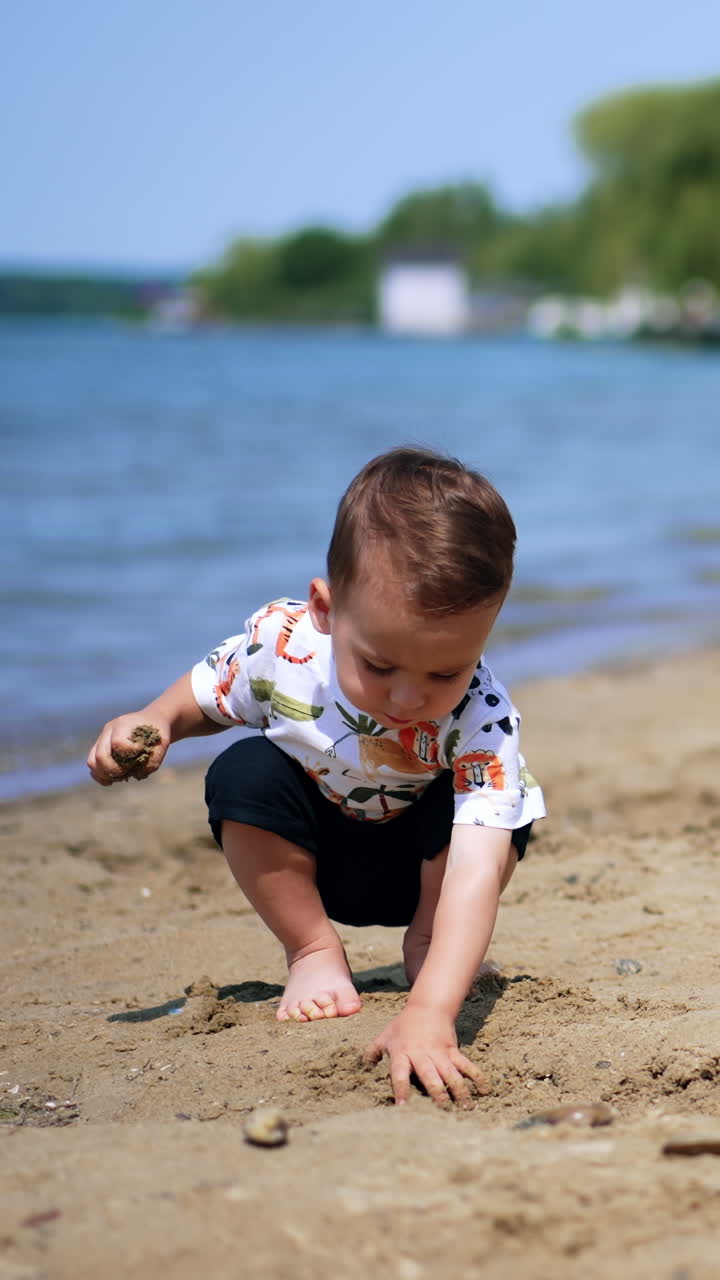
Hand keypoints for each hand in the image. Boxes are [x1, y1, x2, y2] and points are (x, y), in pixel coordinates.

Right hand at [87, 713, 169, 785]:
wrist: (152, 720)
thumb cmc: (158, 731)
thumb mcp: (163, 742)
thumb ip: (154, 760)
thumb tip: (137, 775)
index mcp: (123, 724)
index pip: (118, 742)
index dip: (129, 752)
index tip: (141, 751)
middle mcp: (108, 731)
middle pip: (100, 755)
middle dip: (113, 770)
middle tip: (126, 773)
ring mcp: (102, 739)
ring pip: (92, 761)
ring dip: (104, 774)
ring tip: (118, 777)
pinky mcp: (99, 748)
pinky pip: (93, 766)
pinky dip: (100, 776)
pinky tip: (113, 779)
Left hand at [363, 1005, 488, 1106]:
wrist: (428, 1006)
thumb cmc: (403, 1024)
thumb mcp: (384, 1035)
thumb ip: (373, 1052)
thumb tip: (362, 1066)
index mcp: (402, 1053)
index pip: (400, 1073)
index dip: (401, 1089)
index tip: (403, 1106)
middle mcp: (421, 1055)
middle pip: (430, 1076)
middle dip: (436, 1093)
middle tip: (442, 1109)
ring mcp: (439, 1053)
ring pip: (450, 1073)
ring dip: (459, 1090)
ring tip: (466, 1107)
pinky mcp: (453, 1051)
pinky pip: (466, 1065)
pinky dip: (476, 1077)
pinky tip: (485, 1090)